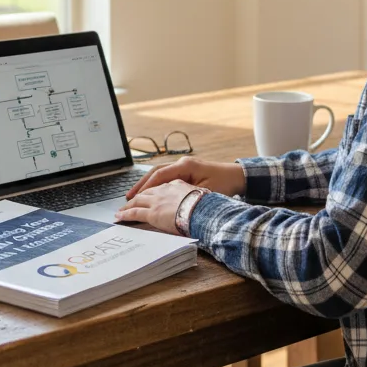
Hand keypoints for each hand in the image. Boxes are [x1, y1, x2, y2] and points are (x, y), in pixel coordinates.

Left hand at [114, 178, 196, 233]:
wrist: (204, 210)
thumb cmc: (207, 206)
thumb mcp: (202, 195)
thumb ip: (193, 196)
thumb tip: (195, 202)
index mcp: (177, 184)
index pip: (161, 186)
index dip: (153, 191)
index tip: (149, 195)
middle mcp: (164, 190)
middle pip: (146, 192)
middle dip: (137, 196)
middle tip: (130, 201)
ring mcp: (157, 201)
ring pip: (138, 201)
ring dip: (128, 205)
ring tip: (122, 210)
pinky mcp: (152, 213)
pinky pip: (134, 213)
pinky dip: (125, 214)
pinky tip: (120, 216)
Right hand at [126, 156, 246, 199]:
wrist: (238, 176)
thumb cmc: (225, 184)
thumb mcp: (206, 192)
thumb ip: (187, 195)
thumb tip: (170, 203)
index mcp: (185, 165)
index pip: (160, 175)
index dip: (146, 187)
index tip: (135, 198)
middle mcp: (182, 163)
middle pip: (155, 172)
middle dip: (141, 185)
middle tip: (128, 197)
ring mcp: (183, 166)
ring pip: (159, 174)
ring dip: (146, 184)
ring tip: (134, 195)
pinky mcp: (186, 171)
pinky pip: (166, 176)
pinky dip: (156, 184)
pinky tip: (150, 193)